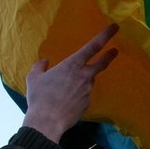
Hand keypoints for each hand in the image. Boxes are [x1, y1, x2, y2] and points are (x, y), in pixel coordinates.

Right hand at [22, 24, 118, 141]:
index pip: (94, 46)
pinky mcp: (87, 103)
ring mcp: (88, 90)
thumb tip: (44, 62)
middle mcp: (85, 76)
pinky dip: (77, 94)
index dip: (106, 35)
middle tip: (115, 51)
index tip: (115, 27)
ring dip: (82, 80)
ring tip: (65, 88)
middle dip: (109, 56)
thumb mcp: (34, 78)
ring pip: (88, 80)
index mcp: (73, 65)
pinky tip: (66, 100)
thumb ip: (40, 67)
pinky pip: (83, 94)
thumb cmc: (40, 97)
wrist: (48, 121)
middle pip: (101, 63)